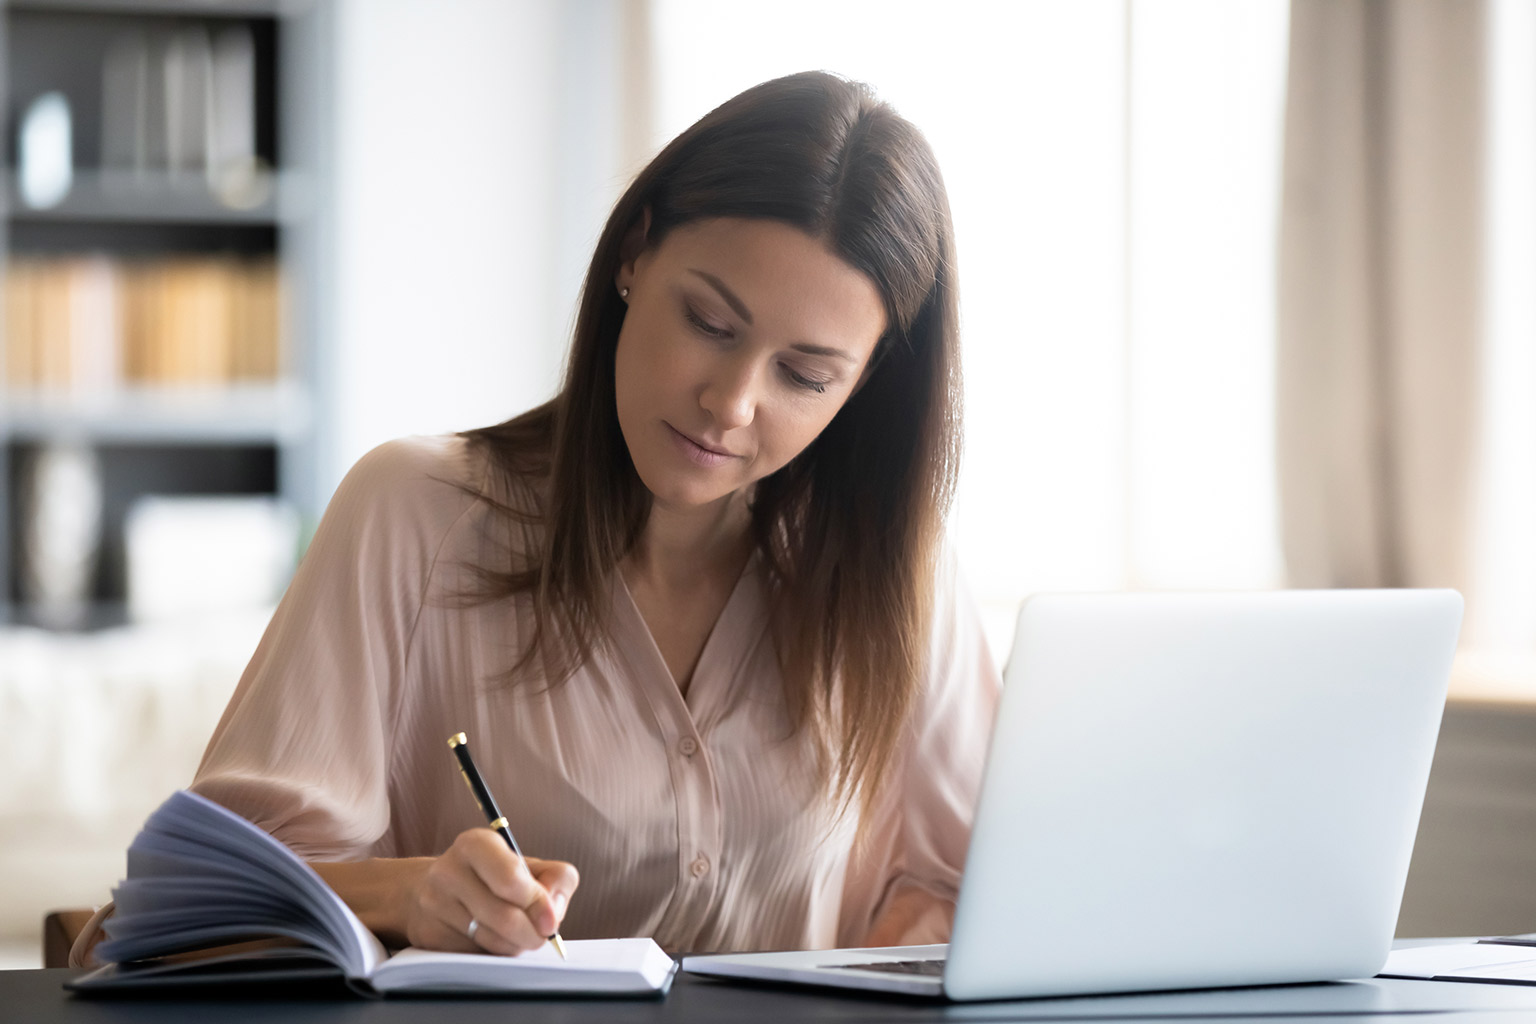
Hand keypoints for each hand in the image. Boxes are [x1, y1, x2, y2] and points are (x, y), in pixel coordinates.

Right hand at [405, 828, 578, 955]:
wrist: (434, 889)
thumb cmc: (493, 876)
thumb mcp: (528, 865)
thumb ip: (557, 878)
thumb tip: (553, 912)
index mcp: (475, 844)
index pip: (511, 879)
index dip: (538, 904)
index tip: (551, 920)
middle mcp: (448, 871)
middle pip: (504, 917)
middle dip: (533, 933)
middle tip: (542, 935)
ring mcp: (434, 905)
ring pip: (492, 941)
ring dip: (515, 944)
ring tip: (518, 934)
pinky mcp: (430, 936)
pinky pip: (476, 955)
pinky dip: (495, 953)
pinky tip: (493, 938)